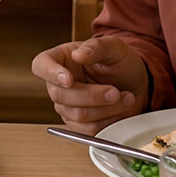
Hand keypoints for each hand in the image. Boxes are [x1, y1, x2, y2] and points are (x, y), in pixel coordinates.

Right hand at [31, 36, 150, 133]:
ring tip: (125, 97)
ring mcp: (66, 104)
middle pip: (60, 95)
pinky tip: (119, 110)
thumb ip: (96, 47)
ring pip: (76, 115)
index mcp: (59, 59)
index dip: (50, 74)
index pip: (41, 66)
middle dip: (92, 97)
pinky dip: (108, 121)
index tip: (68, 79)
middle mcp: (57, 83)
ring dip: (106, 109)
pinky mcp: (78, 122)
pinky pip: (88, 129)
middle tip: (115, 92)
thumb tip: (78, 55)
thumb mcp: (114, 48)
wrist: (134, 83)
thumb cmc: (120, 62)